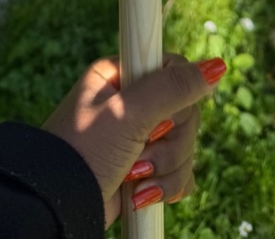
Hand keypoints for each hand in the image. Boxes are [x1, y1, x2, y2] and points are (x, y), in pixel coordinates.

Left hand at [43, 54, 225, 225]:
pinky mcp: (144, 169)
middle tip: (141, 148)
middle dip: (170, 140)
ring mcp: (138, 136)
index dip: (177, 93)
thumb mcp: (129, 113)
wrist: (59, 208)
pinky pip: (181, 172)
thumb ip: (173, 88)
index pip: (173, 68)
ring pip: (186, 144)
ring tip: (133, 177)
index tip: (158, 113)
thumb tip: (216, 66)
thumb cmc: (83, 153)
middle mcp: (130, 102)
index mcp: (121, 75)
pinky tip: (142, 194)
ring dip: (165, 167)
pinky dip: (166, 186)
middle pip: (186, 110)